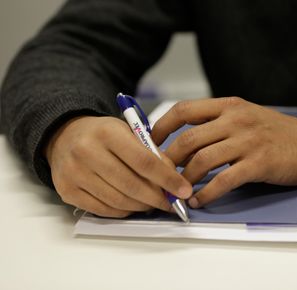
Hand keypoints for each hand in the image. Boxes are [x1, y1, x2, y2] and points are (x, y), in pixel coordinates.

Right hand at [45, 116, 191, 217]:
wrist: (65, 136)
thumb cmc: (104, 134)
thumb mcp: (129, 132)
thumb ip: (151, 153)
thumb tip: (174, 181)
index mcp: (107, 132)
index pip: (145, 162)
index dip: (168, 180)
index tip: (184, 191)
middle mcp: (87, 152)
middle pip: (132, 185)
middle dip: (157, 198)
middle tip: (172, 203)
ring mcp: (74, 173)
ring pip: (119, 201)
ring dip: (142, 206)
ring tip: (154, 203)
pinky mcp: (67, 191)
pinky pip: (103, 210)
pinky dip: (124, 211)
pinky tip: (134, 205)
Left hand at [152, 97, 296, 207]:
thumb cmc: (278, 132)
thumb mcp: (246, 116)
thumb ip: (218, 123)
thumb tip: (186, 141)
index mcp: (229, 106)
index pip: (184, 110)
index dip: (162, 126)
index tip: (151, 142)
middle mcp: (235, 120)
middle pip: (188, 139)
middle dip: (168, 160)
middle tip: (161, 175)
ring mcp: (247, 141)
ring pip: (202, 160)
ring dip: (184, 179)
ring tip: (178, 191)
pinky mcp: (258, 163)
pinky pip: (223, 180)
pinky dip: (206, 193)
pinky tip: (199, 200)